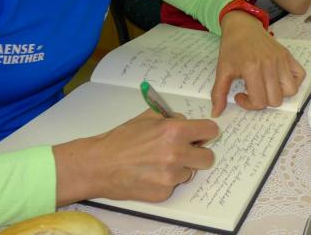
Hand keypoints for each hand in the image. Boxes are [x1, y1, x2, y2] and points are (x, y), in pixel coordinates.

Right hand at [54, 110, 217, 204]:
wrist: (99, 165)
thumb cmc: (121, 139)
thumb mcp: (148, 117)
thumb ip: (172, 118)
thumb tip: (189, 123)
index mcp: (175, 131)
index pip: (211, 131)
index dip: (207, 132)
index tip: (203, 135)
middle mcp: (176, 154)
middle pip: (208, 157)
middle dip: (198, 153)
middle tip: (185, 151)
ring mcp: (171, 177)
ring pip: (190, 172)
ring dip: (180, 167)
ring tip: (158, 162)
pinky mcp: (163, 193)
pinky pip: (175, 185)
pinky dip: (167, 180)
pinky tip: (150, 174)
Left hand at [211, 11, 305, 116]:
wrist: (242, 26)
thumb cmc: (231, 48)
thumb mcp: (222, 70)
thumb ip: (219, 93)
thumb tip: (215, 114)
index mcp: (252, 69)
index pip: (259, 102)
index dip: (248, 104)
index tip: (240, 94)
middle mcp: (270, 65)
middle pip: (275, 100)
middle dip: (263, 101)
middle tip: (253, 91)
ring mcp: (281, 60)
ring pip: (290, 91)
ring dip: (278, 94)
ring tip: (267, 87)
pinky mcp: (288, 56)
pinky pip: (300, 75)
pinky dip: (293, 82)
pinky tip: (279, 80)